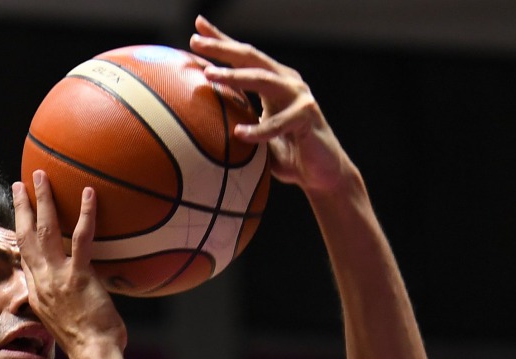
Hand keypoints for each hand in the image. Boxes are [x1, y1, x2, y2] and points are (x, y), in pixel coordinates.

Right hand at [12, 174, 126, 353]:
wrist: (91, 354)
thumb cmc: (87, 344)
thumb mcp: (65, 322)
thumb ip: (65, 303)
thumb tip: (76, 295)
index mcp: (37, 291)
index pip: (25, 256)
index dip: (21, 233)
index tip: (20, 216)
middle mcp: (42, 280)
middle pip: (26, 235)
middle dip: (22, 207)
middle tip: (20, 183)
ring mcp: (58, 276)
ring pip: (46, 229)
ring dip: (42, 199)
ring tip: (41, 175)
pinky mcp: (78, 275)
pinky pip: (82, 238)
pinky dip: (86, 214)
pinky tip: (89, 193)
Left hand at [189, 15, 348, 193]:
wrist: (320, 173)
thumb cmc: (285, 154)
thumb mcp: (253, 135)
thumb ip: (234, 122)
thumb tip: (195, 124)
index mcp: (272, 81)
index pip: (244, 57)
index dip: (221, 41)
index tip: (197, 29)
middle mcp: (286, 82)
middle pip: (250, 57)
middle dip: (222, 47)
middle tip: (196, 41)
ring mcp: (298, 96)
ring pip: (263, 79)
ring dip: (234, 76)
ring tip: (209, 75)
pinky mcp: (307, 115)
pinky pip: (278, 123)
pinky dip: (259, 130)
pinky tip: (239, 133)